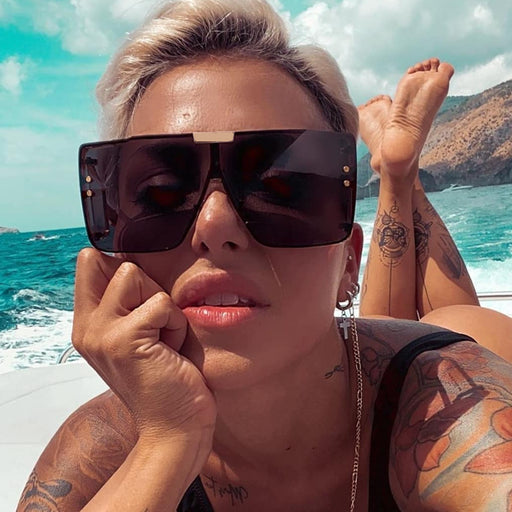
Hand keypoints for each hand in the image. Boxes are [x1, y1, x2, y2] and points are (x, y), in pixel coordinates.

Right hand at [72, 249, 216, 442]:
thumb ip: (129, 302)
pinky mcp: (123, 339)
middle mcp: (87, 327)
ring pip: (134, 275)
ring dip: (162, 306)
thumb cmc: (168, 379)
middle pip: (113, 263)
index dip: (125, 271)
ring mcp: (100, 333)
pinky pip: (161, 302)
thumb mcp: (140, 336)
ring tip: (163, 340)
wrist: (175, 428)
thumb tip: (131, 262)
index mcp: (89, 324)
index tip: (143, 304)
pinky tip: (171, 351)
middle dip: (146, 286)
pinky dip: (175, 323)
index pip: (90, 262)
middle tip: (155, 326)